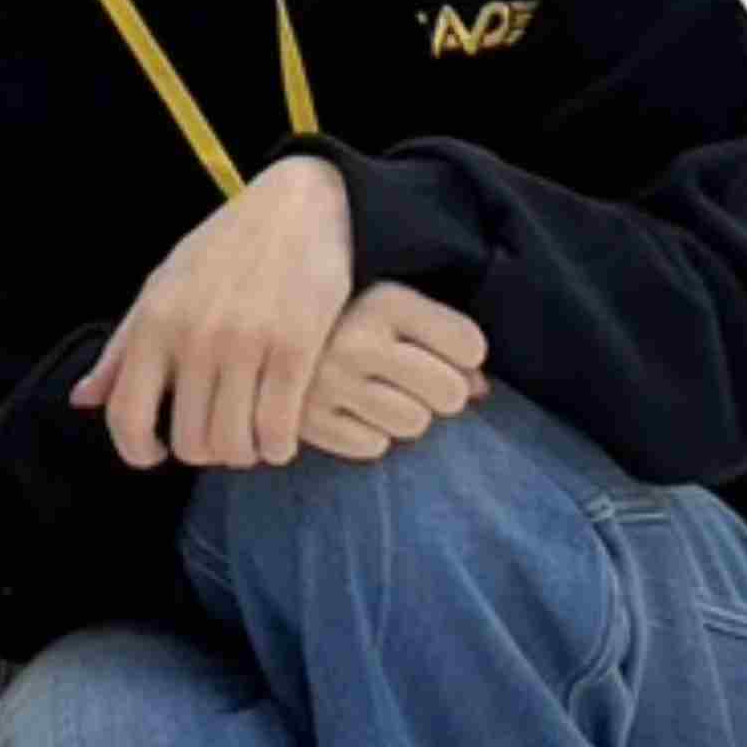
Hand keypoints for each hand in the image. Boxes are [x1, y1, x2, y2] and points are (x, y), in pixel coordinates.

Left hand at [71, 156, 357, 469]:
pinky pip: (279, 430)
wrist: (297, 204)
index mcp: (154, 323)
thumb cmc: (224, 250)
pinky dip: (279, 445)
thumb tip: (82, 399)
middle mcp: (195, 336)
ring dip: (246, 452)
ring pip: (235, 445)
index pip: (125, 416)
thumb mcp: (162, 287)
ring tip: (253, 433)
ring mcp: (247, 343)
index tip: (157, 452)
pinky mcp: (297, 348)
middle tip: (222, 433)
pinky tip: (282, 431)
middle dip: (207, 451)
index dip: (138, 451)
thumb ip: (122, 349)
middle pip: (191, 443)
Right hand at [287, 283, 488, 464]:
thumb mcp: (395, 308)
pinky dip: (370, 435)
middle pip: (449, 393)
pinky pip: (372, 446)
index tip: (450, 352)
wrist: (264, 325)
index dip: (467, 355)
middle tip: (422, 384)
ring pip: (414, 423)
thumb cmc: (346, 317)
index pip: (469, 345)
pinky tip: (353, 412)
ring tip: (384, 395)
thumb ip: (445, 339)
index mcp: (384, 300)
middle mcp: (356, 340)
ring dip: (408, 415)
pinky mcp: (307, 420)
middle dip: (445, 393)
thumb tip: (483, 391)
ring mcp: (329, 383)